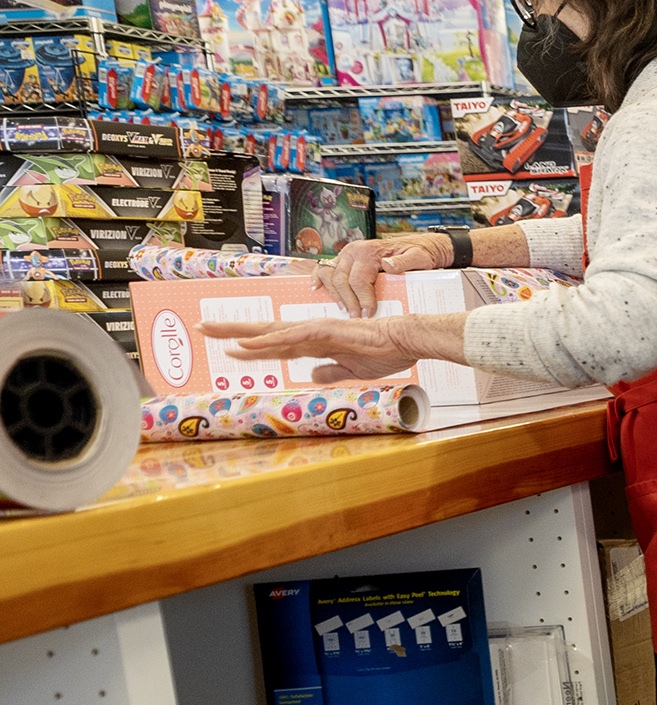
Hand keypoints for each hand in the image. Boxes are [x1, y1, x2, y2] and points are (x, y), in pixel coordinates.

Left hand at [197, 316, 411, 383]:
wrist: (405, 342)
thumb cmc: (385, 352)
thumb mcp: (351, 370)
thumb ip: (329, 371)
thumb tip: (311, 376)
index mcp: (315, 343)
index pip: (275, 344)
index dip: (250, 347)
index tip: (227, 348)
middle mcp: (309, 333)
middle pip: (262, 332)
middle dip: (231, 330)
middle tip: (202, 328)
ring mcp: (314, 330)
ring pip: (268, 331)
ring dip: (238, 332)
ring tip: (211, 330)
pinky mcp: (323, 332)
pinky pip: (287, 338)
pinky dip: (264, 342)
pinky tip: (244, 345)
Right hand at [320, 233, 450, 316]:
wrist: (415, 246)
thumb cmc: (417, 253)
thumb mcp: (418, 257)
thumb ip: (405, 262)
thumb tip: (388, 265)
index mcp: (369, 251)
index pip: (359, 279)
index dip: (362, 299)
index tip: (368, 314)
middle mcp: (353, 251)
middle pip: (341, 279)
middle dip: (348, 301)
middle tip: (356, 318)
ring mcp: (345, 254)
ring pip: (329, 274)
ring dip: (334, 293)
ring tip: (343, 309)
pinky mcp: (342, 259)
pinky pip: (324, 268)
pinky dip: (318, 278)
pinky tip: (316, 290)